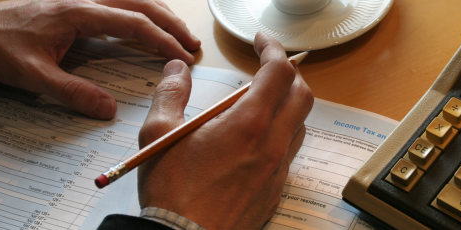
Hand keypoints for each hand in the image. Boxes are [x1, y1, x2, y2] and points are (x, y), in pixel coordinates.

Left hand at [0, 0, 199, 118]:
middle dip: (171, 23)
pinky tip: (146, 21)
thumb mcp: (33, 76)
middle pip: (141, 2)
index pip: (133, 23)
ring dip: (159, 12)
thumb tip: (107, 110)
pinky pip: (118, 0)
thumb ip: (72, 92)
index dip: (162, 40)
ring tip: (179, 33)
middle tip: (191, 44)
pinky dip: (140, 9)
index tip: (181, 57)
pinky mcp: (75, 2)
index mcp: (78, 12)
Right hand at [137, 32, 313, 228]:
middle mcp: (272, 145)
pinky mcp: (274, 191)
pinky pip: (289, 155)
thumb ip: (171, 94)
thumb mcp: (159, 134)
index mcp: (248, 124)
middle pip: (302, 96)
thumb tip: (177, 70)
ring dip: (288, 106)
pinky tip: (257, 141)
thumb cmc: (172, 193)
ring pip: (299, 126)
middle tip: (268, 67)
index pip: (278, 72)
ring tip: (263, 102)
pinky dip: (281, 136)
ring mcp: (277, 170)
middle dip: (289, 74)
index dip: (273, 49)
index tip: (261, 42)